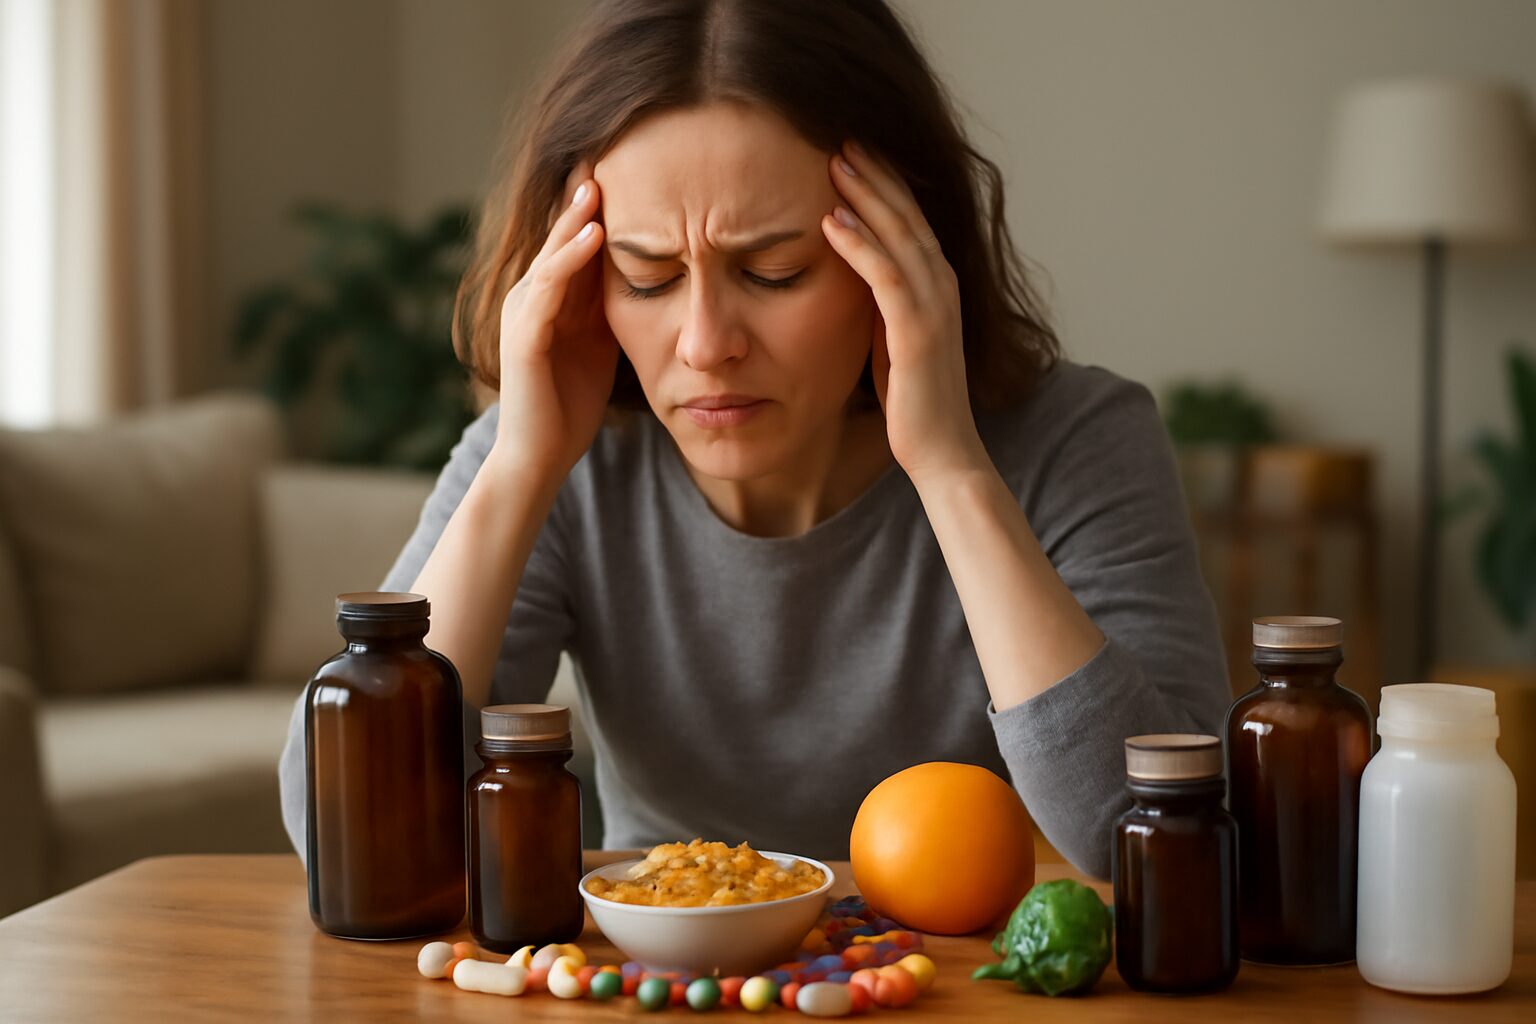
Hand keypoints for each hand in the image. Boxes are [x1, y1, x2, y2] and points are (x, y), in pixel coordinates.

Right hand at [492, 162, 617, 488]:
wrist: (540, 456)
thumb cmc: (571, 403)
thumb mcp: (603, 342)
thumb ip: (614, 307)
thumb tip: (660, 276)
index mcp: (553, 296)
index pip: (577, 238)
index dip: (599, 205)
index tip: (633, 166)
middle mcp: (532, 295)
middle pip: (561, 234)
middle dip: (584, 196)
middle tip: (609, 150)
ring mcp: (523, 313)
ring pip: (552, 253)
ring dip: (576, 217)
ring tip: (600, 183)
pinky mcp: (522, 336)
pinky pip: (547, 287)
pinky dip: (569, 258)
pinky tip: (593, 235)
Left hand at [821, 141, 988, 484]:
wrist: (943, 454)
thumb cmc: (914, 404)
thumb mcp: (893, 341)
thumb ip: (881, 306)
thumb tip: (853, 279)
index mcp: (938, 287)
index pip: (910, 222)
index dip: (885, 185)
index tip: (853, 152)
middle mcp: (943, 287)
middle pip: (907, 215)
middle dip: (876, 174)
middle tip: (842, 136)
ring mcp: (935, 307)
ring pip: (899, 235)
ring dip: (866, 196)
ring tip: (833, 161)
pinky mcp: (917, 331)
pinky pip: (885, 276)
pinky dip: (858, 245)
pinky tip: (830, 221)